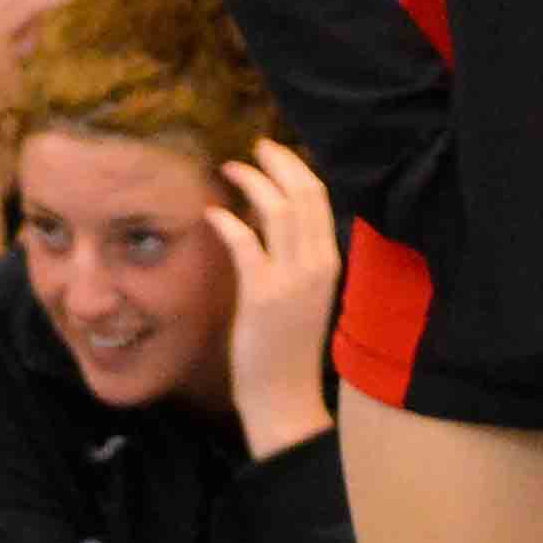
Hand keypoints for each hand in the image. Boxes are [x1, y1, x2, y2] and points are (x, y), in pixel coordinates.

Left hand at [204, 138, 341, 460]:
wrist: (284, 396)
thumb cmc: (286, 347)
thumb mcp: (301, 294)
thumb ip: (292, 256)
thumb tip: (269, 218)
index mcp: (329, 261)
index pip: (319, 199)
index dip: (296, 169)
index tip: (274, 154)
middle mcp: (317, 264)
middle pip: (304, 194)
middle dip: (279, 162)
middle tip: (256, 146)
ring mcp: (292, 280)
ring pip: (280, 210)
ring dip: (253, 182)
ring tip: (230, 167)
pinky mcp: (263, 296)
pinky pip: (246, 244)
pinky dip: (228, 221)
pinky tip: (213, 213)